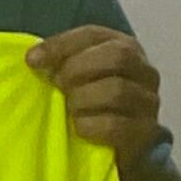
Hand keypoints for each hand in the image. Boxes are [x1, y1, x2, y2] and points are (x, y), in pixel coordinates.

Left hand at [25, 23, 163, 154]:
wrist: (120, 145)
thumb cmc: (94, 104)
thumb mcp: (78, 76)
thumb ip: (61, 62)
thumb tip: (34, 58)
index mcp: (125, 47)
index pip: (94, 35)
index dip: (61, 45)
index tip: (32, 60)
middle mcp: (144, 71)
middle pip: (117, 56)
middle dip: (77, 69)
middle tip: (57, 85)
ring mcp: (148, 102)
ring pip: (118, 90)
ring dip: (83, 98)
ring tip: (69, 108)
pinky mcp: (145, 133)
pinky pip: (116, 125)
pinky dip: (90, 125)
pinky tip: (78, 127)